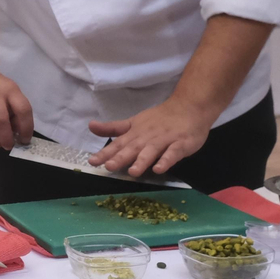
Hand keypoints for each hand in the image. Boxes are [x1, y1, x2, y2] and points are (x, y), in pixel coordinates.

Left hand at [88, 97, 214, 177]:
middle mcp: (147, 137)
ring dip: (142, 160)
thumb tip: (90, 126)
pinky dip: (166, 160)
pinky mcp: (181, 143)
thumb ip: (113, 128)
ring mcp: (164, 140)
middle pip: (133, 148)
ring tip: (133, 172)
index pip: (118, 144)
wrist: (189, 106)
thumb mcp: (133, 122)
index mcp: (135, 133)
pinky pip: (173, 153)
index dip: (105, 152)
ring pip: (152, 151)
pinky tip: (159, 168)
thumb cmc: (159, 118)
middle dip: (121, 157)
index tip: (92, 161)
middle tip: (109, 166)